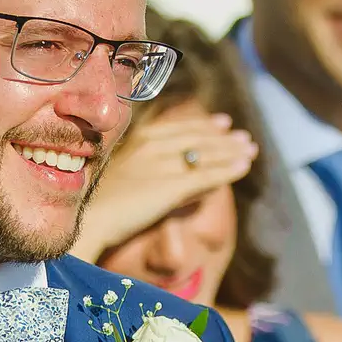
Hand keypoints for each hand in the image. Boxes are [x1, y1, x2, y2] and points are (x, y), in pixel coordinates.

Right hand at [72, 112, 257, 259]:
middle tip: (244, 137)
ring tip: (251, 150)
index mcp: (138, 139)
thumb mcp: (124, 171)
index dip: (203, 125)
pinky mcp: (171, 188)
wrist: (90, 219)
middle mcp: (152, 146)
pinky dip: (229, 171)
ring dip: (232, 152)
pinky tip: (244, 168)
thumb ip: (146, 164)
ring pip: (205, 155)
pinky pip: (207, 176)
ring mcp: (162, 165)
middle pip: (197, 139)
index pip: (179, 128)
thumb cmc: (100, 201)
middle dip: (223, 138)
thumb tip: (170, 166)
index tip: (222, 122)